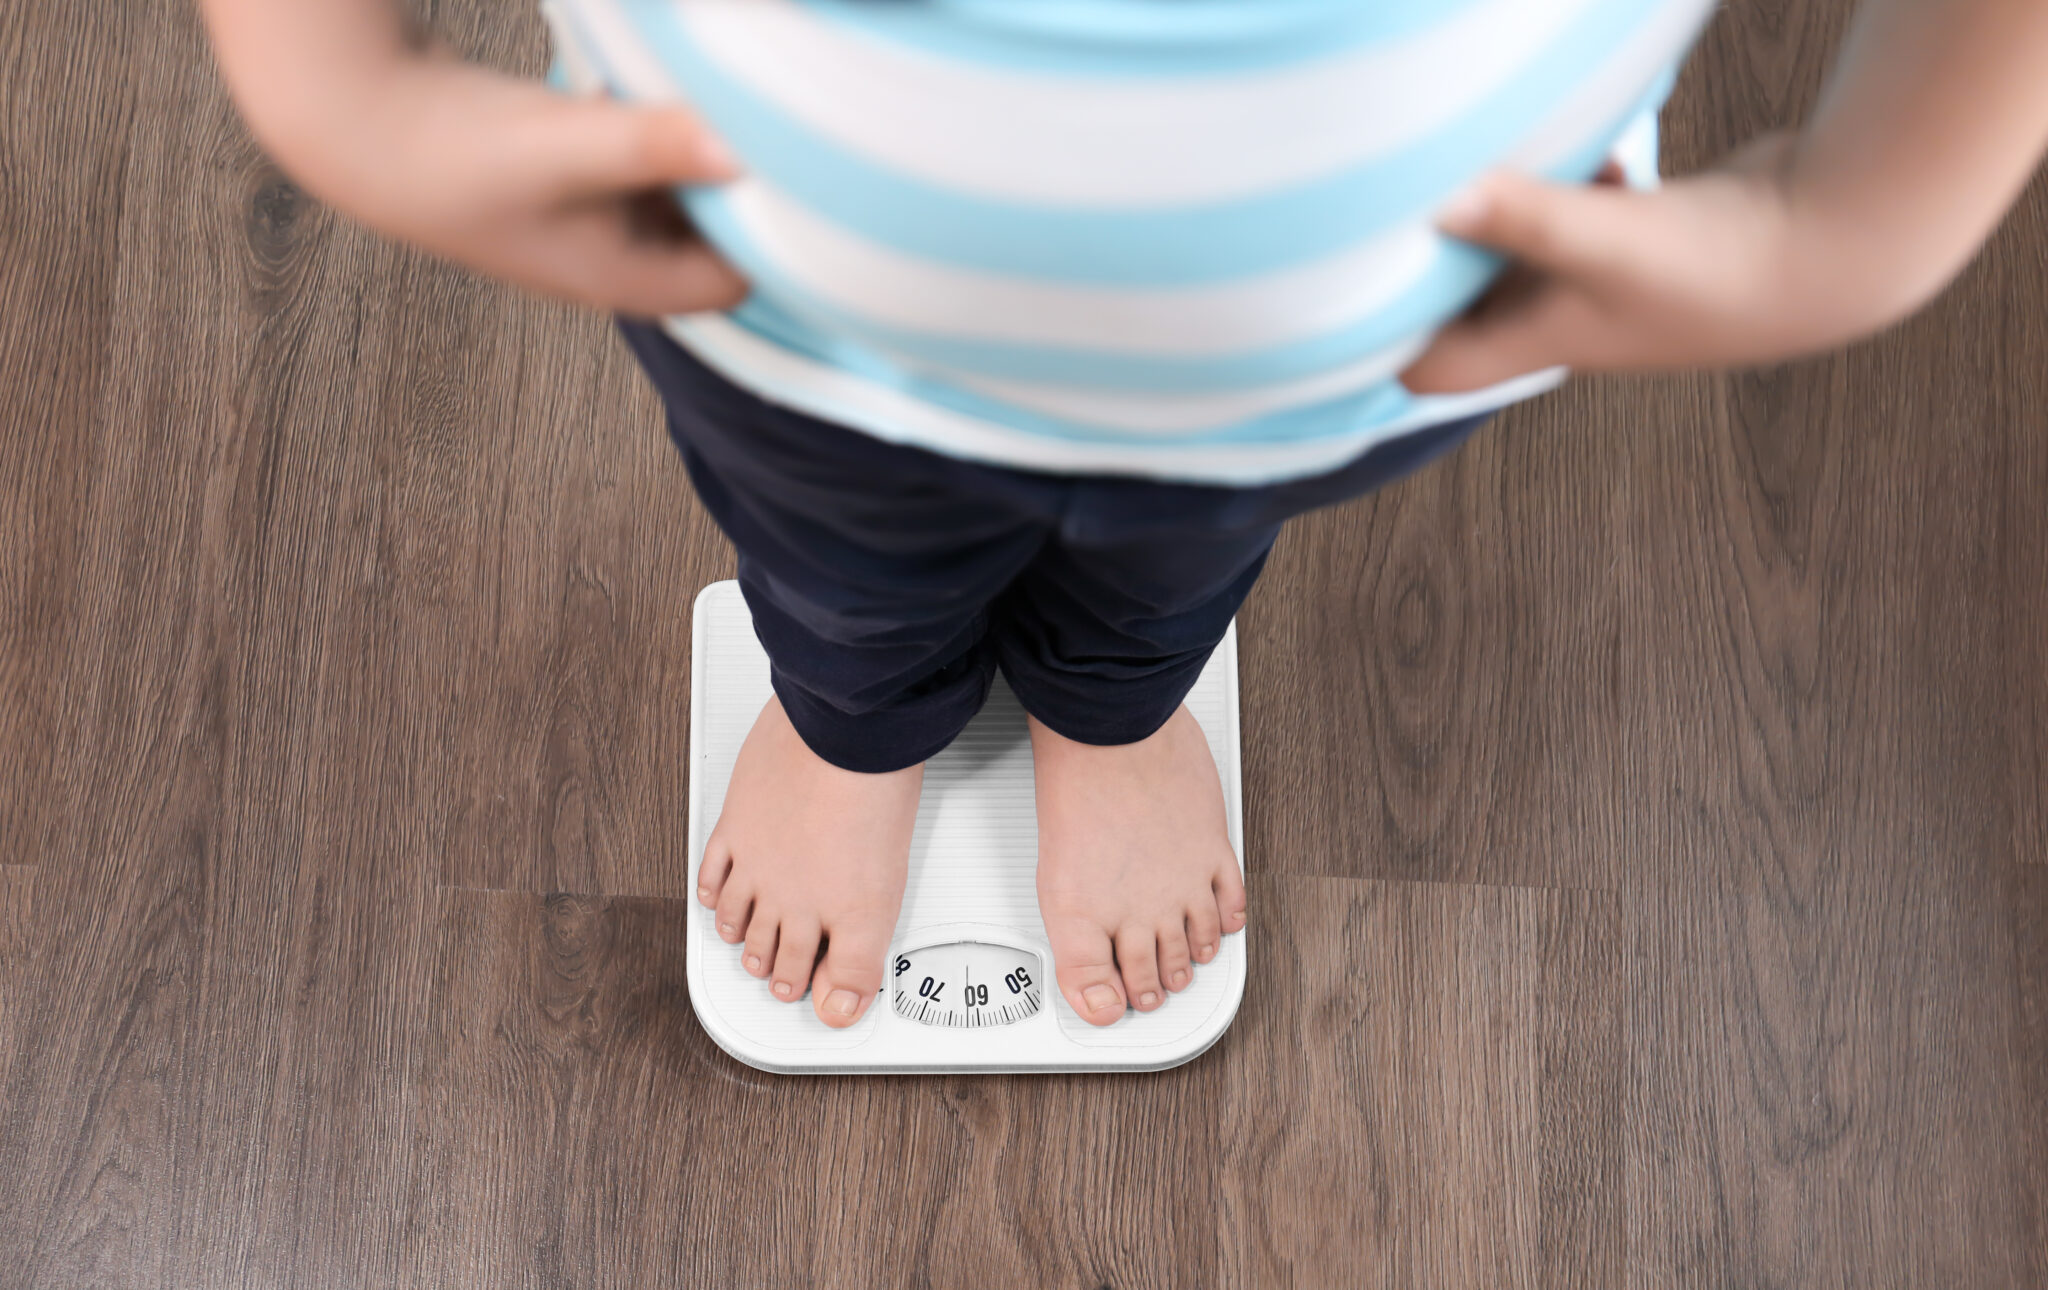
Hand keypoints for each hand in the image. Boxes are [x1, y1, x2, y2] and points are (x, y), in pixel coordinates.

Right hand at [278, 52, 747, 316]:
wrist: (354, 118)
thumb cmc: (454, 150)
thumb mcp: (569, 145)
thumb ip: (657, 145)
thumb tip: (745, 150)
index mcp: (627, 282)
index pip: (739, 280)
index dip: (779, 237)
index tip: (808, 176)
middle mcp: (619, 263)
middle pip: (717, 239)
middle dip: (748, 192)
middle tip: (787, 128)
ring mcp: (596, 221)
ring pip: (682, 196)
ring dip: (705, 155)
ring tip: (741, 102)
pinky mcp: (575, 177)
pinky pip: (648, 161)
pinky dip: (666, 131)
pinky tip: (674, 84)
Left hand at [1400, 135, 1812, 393]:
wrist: (1836, 243)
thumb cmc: (1716, 265)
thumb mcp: (1602, 237)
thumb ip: (1522, 215)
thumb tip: (1437, 197)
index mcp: (1535, 342)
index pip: (1428, 366)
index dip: (1378, 339)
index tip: (1340, 282)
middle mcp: (1558, 320)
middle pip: (1460, 303)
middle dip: (1427, 257)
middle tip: (1384, 199)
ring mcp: (1599, 280)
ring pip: (1514, 249)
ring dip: (1496, 210)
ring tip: (1471, 158)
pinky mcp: (1638, 236)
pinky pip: (1570, 212)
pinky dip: (1560, 181)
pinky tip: (1576, 140)